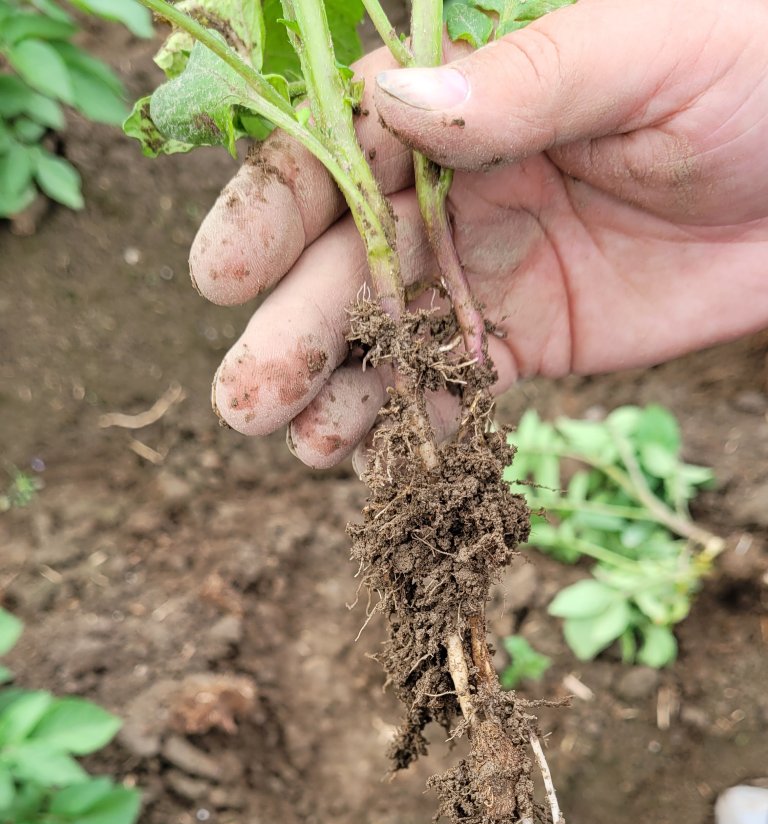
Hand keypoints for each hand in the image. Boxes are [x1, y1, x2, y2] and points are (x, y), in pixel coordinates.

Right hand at [192, 0, 767, 468]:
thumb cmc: (754, 70)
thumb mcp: (645, 55)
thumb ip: (525, 86)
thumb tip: (394, 104)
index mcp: (466, 105)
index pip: (342, 153)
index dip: (275, 212)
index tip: (224, 272)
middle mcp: (455, 192)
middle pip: (348, 264)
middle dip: (293, 330)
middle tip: (245, 399)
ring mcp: (487, 274)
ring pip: (387, 339)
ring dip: (336, 394)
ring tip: (299, 443)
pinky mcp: (528, 345)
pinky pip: (453, 392)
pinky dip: (411, 431)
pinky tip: (371, 468)